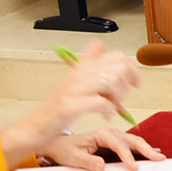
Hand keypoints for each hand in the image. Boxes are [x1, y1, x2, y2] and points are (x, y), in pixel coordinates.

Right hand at [1, 41, 141, 167]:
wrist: (36, 127)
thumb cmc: (60, 108)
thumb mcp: (75, 81)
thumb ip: (89, 63)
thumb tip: (100, 43)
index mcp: (82, 66)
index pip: (117, 56)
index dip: (133, 69)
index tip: (135, 83)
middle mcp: (78, 73)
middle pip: (119, 67)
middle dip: (127, 84)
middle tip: (120, 99)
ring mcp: (73, 89)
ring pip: (112, 81)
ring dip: (119, 97)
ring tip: (113, 107)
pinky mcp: (70, 105)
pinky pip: (101, 102)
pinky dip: (109, 110)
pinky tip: (106, 116)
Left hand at [39, 127, 164, 170]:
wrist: (58, 145)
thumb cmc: (65, 150)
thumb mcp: (73, 157)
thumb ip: (88, 161)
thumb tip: (103, 167)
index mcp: (101, 134)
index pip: (119, 145)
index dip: (128, 156)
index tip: (134, 167)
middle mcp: (110, 134)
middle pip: (132, 140)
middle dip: (146, 149)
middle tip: (158, 158)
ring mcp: (113, 138)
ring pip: (134, 142)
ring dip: (146, 149)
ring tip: (159, 156)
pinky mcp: (114, 144)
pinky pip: (130, 145)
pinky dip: (141, 149)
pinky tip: (151, 152)